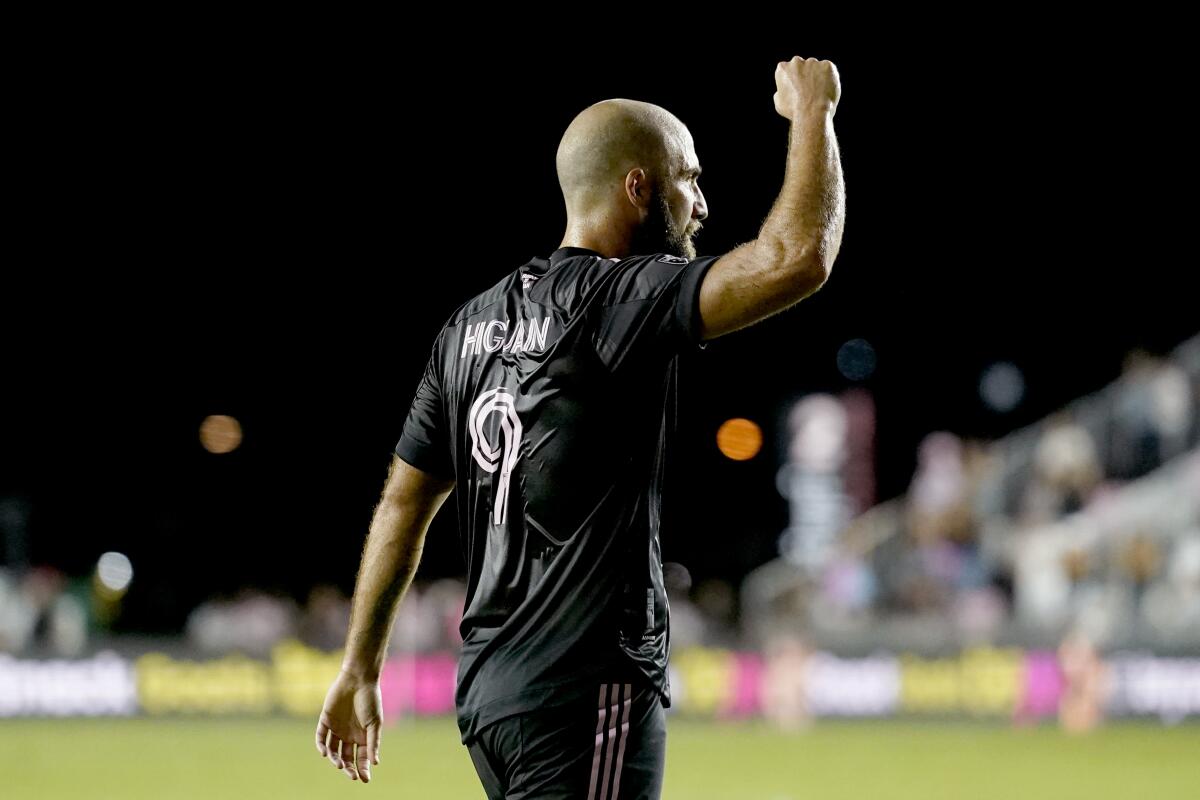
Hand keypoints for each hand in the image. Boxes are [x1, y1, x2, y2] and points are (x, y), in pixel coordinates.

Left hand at [315, 668, 382, 782]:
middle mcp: (349, 735)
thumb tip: (375, 763)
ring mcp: (336, 728)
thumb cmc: (370, 700)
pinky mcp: (325, 720)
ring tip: (339, 764)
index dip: (362, 769)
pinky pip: (321, 737)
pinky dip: (321, 746)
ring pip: (332, 750)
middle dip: (349, 768)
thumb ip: (373, 742)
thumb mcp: (375, 723)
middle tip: (351, 775)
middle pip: (346, 757)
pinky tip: (325, 753)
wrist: (358, 679)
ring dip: (335, 759)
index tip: (364, 779)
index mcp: (362, 736)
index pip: (361, 757)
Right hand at [774, 56, 840, 120]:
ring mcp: (813, 62)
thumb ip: (781, 91)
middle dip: (804, 75)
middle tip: (808, 90)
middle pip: (801, 65)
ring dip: (817, 76)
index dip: (792, 80)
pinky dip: (829, 78)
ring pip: (816, 67)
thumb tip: (783, 90)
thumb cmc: (794, 111)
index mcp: (783, 68)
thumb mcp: (779, 103)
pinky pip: (829, 70)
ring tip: (819, 93)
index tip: (796, 89)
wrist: (812, 112)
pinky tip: (826, 90)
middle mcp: (796, 61)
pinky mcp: (827, 65)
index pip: (787, 69)